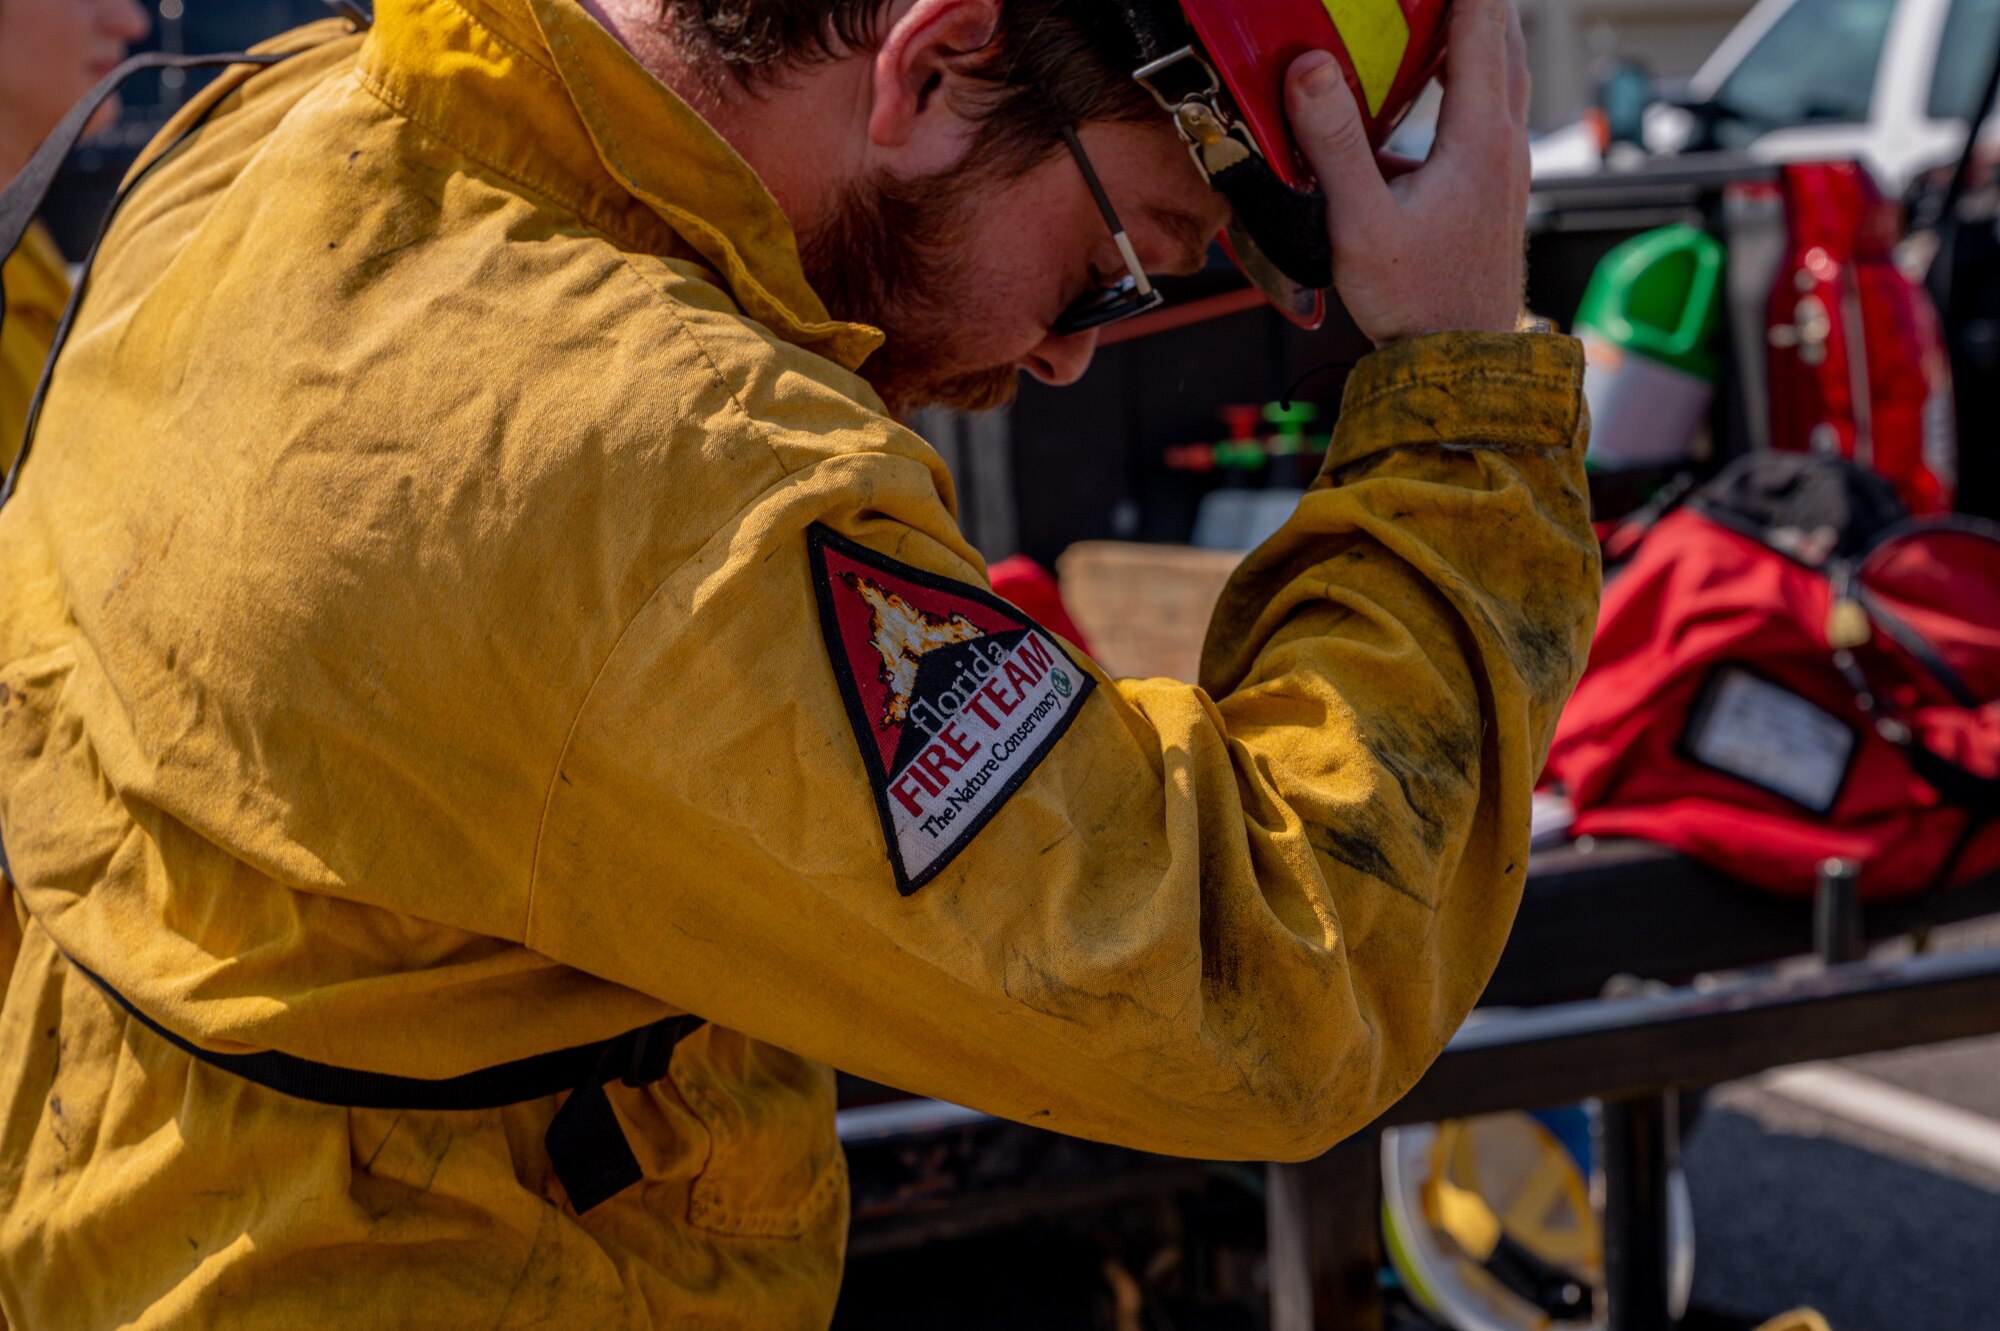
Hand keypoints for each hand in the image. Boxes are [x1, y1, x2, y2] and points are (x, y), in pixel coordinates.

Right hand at [1285, 0, 1532, 343]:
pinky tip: (1429, 102)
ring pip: (1502, 79)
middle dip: (1478, 5)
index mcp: (1479, 140)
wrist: (1460, 363)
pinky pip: (1489, 116)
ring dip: (1478, 39)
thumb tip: (1311, 70)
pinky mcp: (1496, 194)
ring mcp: (1507, 171)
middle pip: (1504, 43)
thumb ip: (1334, 145)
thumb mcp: (1360, 223)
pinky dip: (1469, 84)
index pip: (1478, 30)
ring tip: (1445, 18)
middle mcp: (1505, 146)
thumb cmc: (1416, 302)